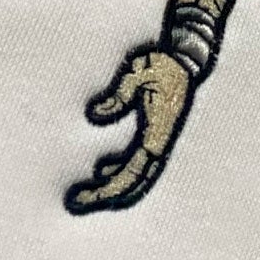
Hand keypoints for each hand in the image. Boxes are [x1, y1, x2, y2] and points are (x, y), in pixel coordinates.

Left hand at [64, 47, 194, 213]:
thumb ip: (118, 95)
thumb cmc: (161, 62)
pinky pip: (136, 159)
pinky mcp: (153, 132)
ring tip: (84, 193)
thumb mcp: (138, 72)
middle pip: (133, 181)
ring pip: (135, 173)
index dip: (109, 188)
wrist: (185, 57)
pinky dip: (118, 169)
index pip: (132, 172)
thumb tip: (93, 116)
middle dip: (105, 195)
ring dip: (111, 185)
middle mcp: (159, 142)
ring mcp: (157, 139)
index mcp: (157, 132)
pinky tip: (100, 170)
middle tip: (75, 202)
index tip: (86, 195)